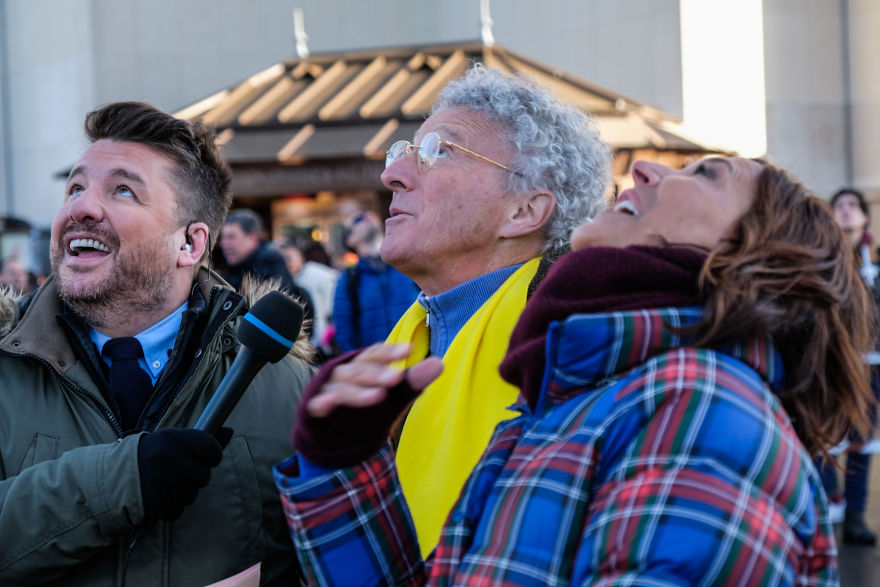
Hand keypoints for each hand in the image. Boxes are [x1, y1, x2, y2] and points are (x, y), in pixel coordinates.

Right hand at [137, 428, 228, 522]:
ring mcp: (161, 481)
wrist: (117, 472)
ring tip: (168, 483)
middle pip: (204, 477)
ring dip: (183, 493)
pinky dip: (171, 507)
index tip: (203, 457)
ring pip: (191, 495)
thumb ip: (205, 439)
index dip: (212, 456)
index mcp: (176, 438)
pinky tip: (161, 496)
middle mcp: (169, 458)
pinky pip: (177, 510)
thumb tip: (230, 432)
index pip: (212, 449)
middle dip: (196, 477)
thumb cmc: (155, 453)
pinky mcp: (154, 502)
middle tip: (180, 472)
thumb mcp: (177, 439)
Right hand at [307, 343, 442, 416]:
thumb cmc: (370, 409)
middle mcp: (343, 373)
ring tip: (379, 396)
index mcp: (362, 364)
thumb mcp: (395, 396)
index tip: (410, 349)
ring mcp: (327, 390)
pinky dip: (322, 403)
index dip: (390, 352)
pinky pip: (317, 405)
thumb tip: (440, 363)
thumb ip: (413, 380)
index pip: (375, 353)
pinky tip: (328, 404)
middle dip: (378, 373)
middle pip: (360, 369)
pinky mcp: (315, 409)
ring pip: (342, 387)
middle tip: (397, 377)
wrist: (341, 439)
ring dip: (359, 391)